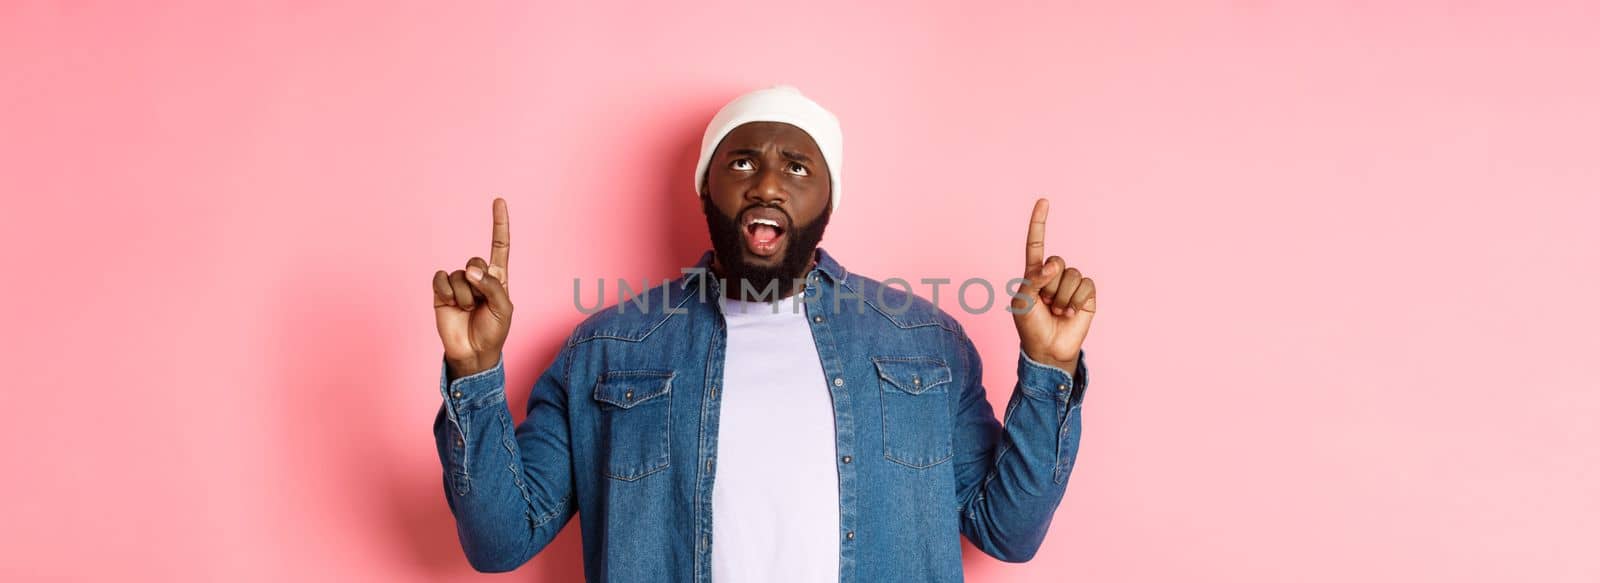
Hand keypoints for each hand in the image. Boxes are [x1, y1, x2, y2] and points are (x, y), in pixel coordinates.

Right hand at [433, 197, 513, 379]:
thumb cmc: (493, 331)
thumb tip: (470, 271)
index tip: (498, 201)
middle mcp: (478, 276)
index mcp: (497, 277)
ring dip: (464, 296)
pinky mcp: (441, 291)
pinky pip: (441, 279)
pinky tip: (451, 304)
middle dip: (478, 284)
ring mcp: (459, 283)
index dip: (499, 223)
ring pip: (459, 275)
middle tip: (479, 304)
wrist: (473, 352)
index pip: (499, 245)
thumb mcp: (503, 309)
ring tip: (467, 310)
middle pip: (475, 261)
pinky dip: (447, 292)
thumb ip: (491, 286)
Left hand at [1011, 198, 1096, 371]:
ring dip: (1062, 297)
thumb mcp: (1023, 301)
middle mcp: (1054, 274)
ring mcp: (1071, 284)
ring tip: (1057, 311)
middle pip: (1057, 261)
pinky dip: (1076, 301)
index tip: (1043, 201)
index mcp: (1034, 272)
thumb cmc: (1031, 326)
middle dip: (1050, 285)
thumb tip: (1053, 266)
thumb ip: (1034, 280)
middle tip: (1045, 304)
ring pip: (1072, 275)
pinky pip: (1085, 285)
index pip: (1036, 242)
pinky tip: (1070, 313)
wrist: (1049, 349)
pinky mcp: (1087, 294)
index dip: (1039, 222)